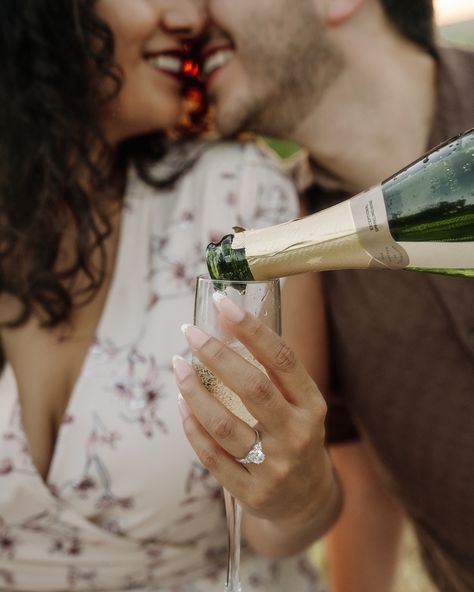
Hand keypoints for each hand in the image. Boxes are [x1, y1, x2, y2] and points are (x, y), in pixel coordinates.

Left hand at [173, 294, 338, 535]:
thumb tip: (224, 323)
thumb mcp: (298, 405)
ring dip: (194, 391)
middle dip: (216, 355)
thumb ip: (270, 372)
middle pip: (253, 388)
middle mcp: (297, 435)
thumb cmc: (294, 436)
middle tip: (190, 333)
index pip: (283, 359)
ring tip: (177, 365)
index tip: (223, 303)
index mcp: (312, 406)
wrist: (306, 500)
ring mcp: (275, 467)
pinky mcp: (252, 492)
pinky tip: (182, 403)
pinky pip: (212, 455)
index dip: (252, 329)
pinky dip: (191, 426)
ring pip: (224, 424)